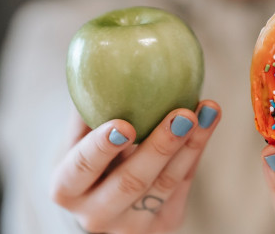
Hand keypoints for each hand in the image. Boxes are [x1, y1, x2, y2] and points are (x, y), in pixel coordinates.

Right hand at [51, 100, 220, 233]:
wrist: (101, 200)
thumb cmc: (87, 156)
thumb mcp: (77, 139)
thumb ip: (87, 110)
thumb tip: (100, 58)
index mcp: (66, 189)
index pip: (82, 168)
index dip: (102, 147)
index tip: (124, 123)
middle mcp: (95, 215)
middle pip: (131, 182)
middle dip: (160, 147)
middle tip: (182, 115)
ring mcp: (131, 226)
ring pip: (165, 185)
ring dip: (190, 145)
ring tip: (207, 111)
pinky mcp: (162, 224)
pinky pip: (183, 185)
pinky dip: (196, 151)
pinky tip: (208, 122)